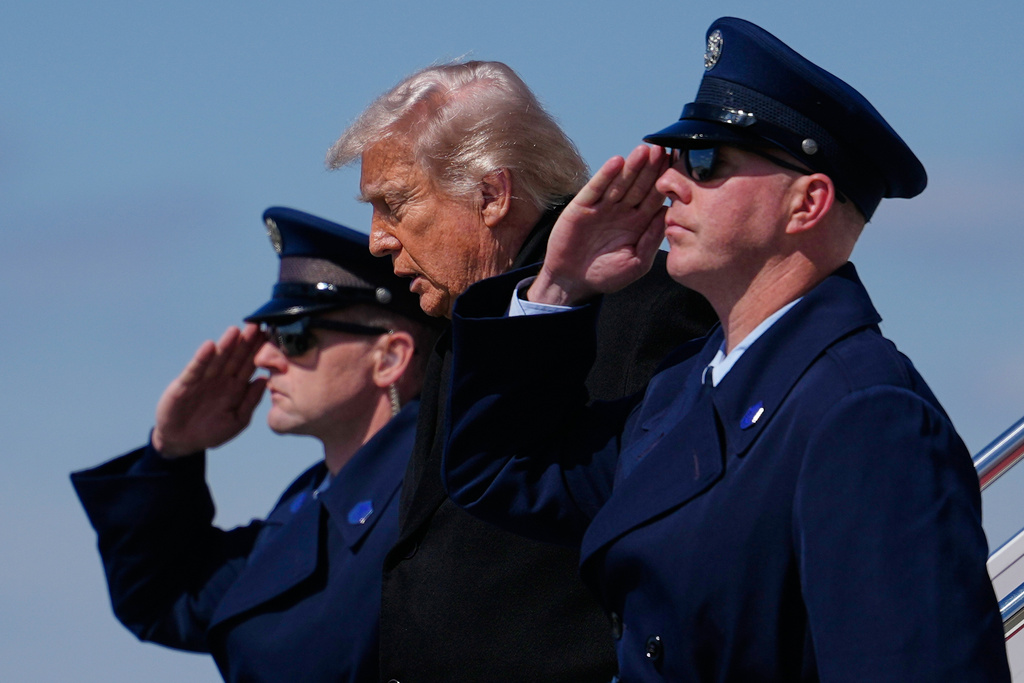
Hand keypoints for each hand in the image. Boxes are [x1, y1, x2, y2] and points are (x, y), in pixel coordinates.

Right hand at [151, 324, 267, 457]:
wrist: (182, 442)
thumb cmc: (211, 431)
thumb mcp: (237, 420)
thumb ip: (250, 401)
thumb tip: (265, 381)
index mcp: (236, 387)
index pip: (250, 365)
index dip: (259, 352)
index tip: (271, 337)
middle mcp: (221, 379)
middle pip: (235, 357)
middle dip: (246, 342)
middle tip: (257, 325)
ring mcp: (203, 380)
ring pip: (217, 360)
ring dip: (226, 345)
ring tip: (235, 331)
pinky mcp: (185, 384)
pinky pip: (195, 369)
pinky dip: (202, 358)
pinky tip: (210, 346)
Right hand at [528, 144, 667, 305]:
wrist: (573, 282)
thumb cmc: (606, 275)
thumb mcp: (636, 263)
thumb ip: (651, 240)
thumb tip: (667, 214)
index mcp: (639, 222)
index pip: (655, 197)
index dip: (665, 182)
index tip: (678, 166)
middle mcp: (623, 210)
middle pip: (640, 185)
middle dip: (651, 168)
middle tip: (663, 150)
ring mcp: (602, 207)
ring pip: (620, 182)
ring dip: (632, 166)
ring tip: (644, 150)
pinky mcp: (582, 207)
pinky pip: (596, 188)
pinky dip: (605, 175)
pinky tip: (616, 162)